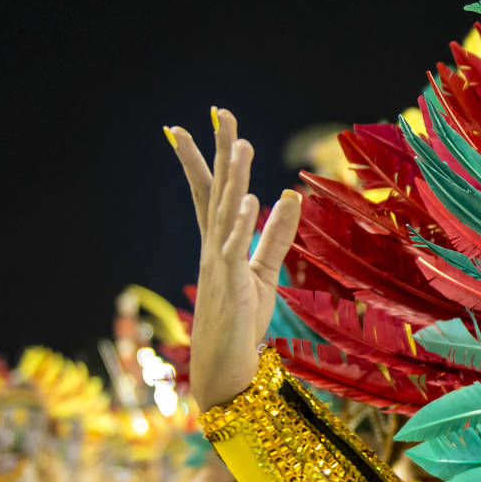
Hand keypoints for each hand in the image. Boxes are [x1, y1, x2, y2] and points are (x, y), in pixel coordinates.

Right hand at [167, 109, 301, 408]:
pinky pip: (234, 249)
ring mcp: (217, 265)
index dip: (205, 160)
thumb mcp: (265, 272)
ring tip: (243, 145)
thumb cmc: (241, 323)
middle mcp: (213, 247)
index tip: (192, 126)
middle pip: (216, 190)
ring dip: (235, 178)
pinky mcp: (229, 285)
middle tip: (221, 112)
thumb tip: (288, 196)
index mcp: (219, 243)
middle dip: (219, 151)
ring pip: (225, 212)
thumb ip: (276, 235)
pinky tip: (250, 198)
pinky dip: (242, 223)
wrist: (226, 368)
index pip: (210, 193)